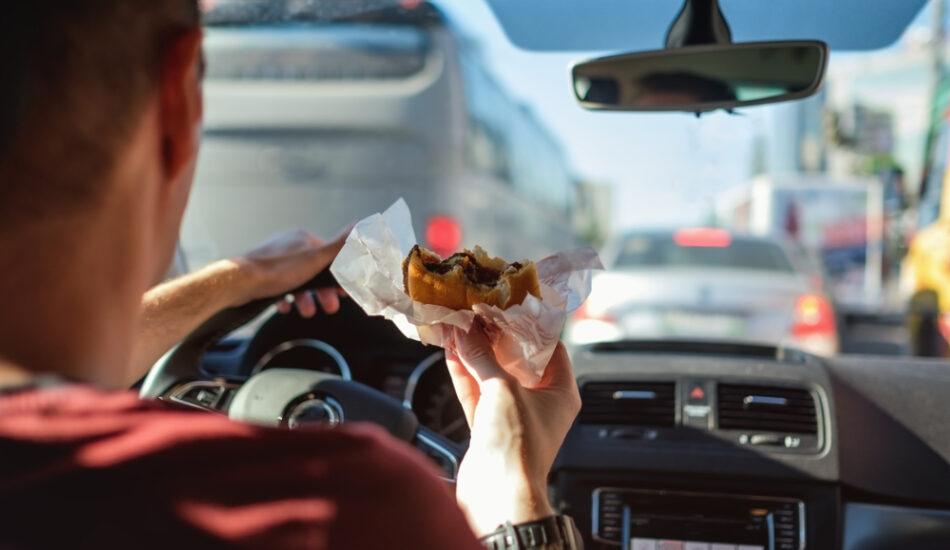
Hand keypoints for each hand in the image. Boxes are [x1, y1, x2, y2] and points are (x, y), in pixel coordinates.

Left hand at [233, 226, 351, 317]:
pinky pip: (279, 287)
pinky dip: (286, 298)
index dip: (337, 274)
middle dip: (322, 291)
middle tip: (329, 306)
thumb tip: (359, 226)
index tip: (343, 290)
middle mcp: (288, 246)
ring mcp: (273, 260)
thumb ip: (339, 245)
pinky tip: (287, 307)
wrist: (240, 282)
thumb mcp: (316, 258)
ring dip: (305, 298)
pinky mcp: (261, 274)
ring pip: (296, 280)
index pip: (327, 255)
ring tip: (308, 311)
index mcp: (302, 238)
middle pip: (313, 271)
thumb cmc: (276, 270)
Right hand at [445, 325, 580, 536]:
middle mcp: (539, 402)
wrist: (498, 495)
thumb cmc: (517, 447)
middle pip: (517, 359)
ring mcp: (513, 415)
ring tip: (458, 326)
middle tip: (477, 312)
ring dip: (474, 353)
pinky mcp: (488, 427)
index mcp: (560, 392)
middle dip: (494, 337)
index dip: (530, 325)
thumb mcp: (503, 389)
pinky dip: (464, 373)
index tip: (509, 306)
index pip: (550, 347)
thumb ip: (483, 357)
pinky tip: (451, 351)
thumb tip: (467, 332)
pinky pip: (476, 393)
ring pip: (492, 375)